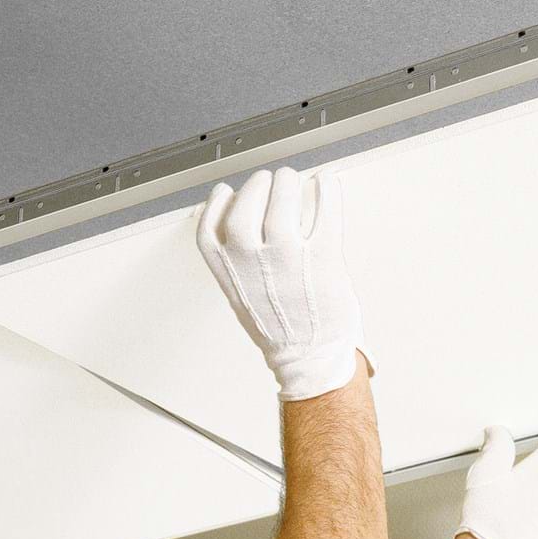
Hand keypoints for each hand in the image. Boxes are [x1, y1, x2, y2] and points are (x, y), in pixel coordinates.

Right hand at [197, 167, 374, 400]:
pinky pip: (325, 209)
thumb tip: (245, 229)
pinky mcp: (324, 255)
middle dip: (258, 184)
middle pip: (246, 204)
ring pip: (282, 198)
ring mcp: (288, 256)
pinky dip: (327, 189)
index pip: (210, 227)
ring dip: (288, 182)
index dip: (216, 204)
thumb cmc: (281, 330)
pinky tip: (326, 182)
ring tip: (293, 180)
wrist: (312, 359)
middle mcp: (253, 261)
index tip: (227, 192)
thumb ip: (237, 265)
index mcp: (229, 273)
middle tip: (271, 180)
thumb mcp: (242, 298)